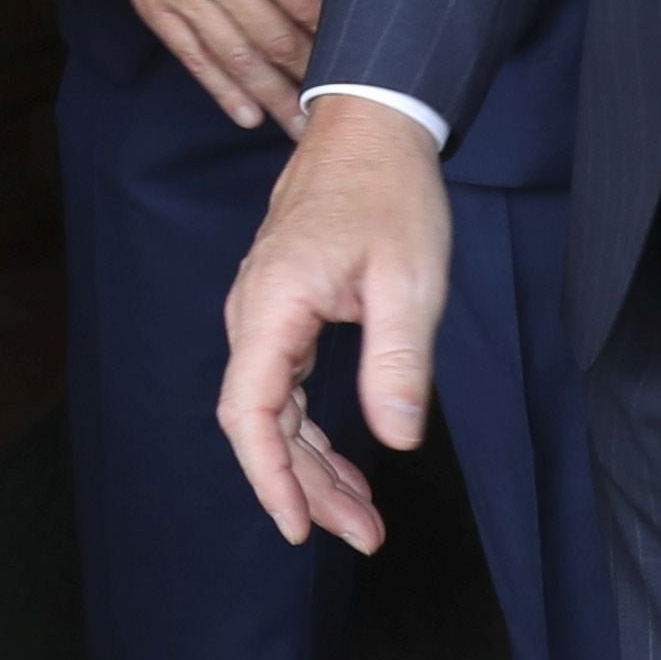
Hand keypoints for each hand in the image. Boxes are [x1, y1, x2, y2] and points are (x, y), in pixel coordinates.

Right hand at [76, 0, 330, 130]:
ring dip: (273, 98)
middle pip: (276, 40)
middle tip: (345, 103)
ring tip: (304, 129)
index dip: (334, 30)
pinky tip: (247, 115)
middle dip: (313, 75)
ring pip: (237, 60)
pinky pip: (193, 57)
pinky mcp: (155, 7)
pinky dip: (221, 90)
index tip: (359, 49)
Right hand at [217, 93, 449, 552]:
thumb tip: (396, 438)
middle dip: (305, 486)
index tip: (300, 527)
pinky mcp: (283, 309)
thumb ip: (398, 360)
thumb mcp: (410, 279)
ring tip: (361, 514)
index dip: (270, 477)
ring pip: (272, 408)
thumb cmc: (391, 193)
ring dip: (310, 465)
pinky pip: (285, 386)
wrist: (370, 126)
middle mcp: (254, 310)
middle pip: (260, 421)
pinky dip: (311, 431)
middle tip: (362, 533)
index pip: (249, 410)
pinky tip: (345, 462)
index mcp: (274, 303)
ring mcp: (264, 310)